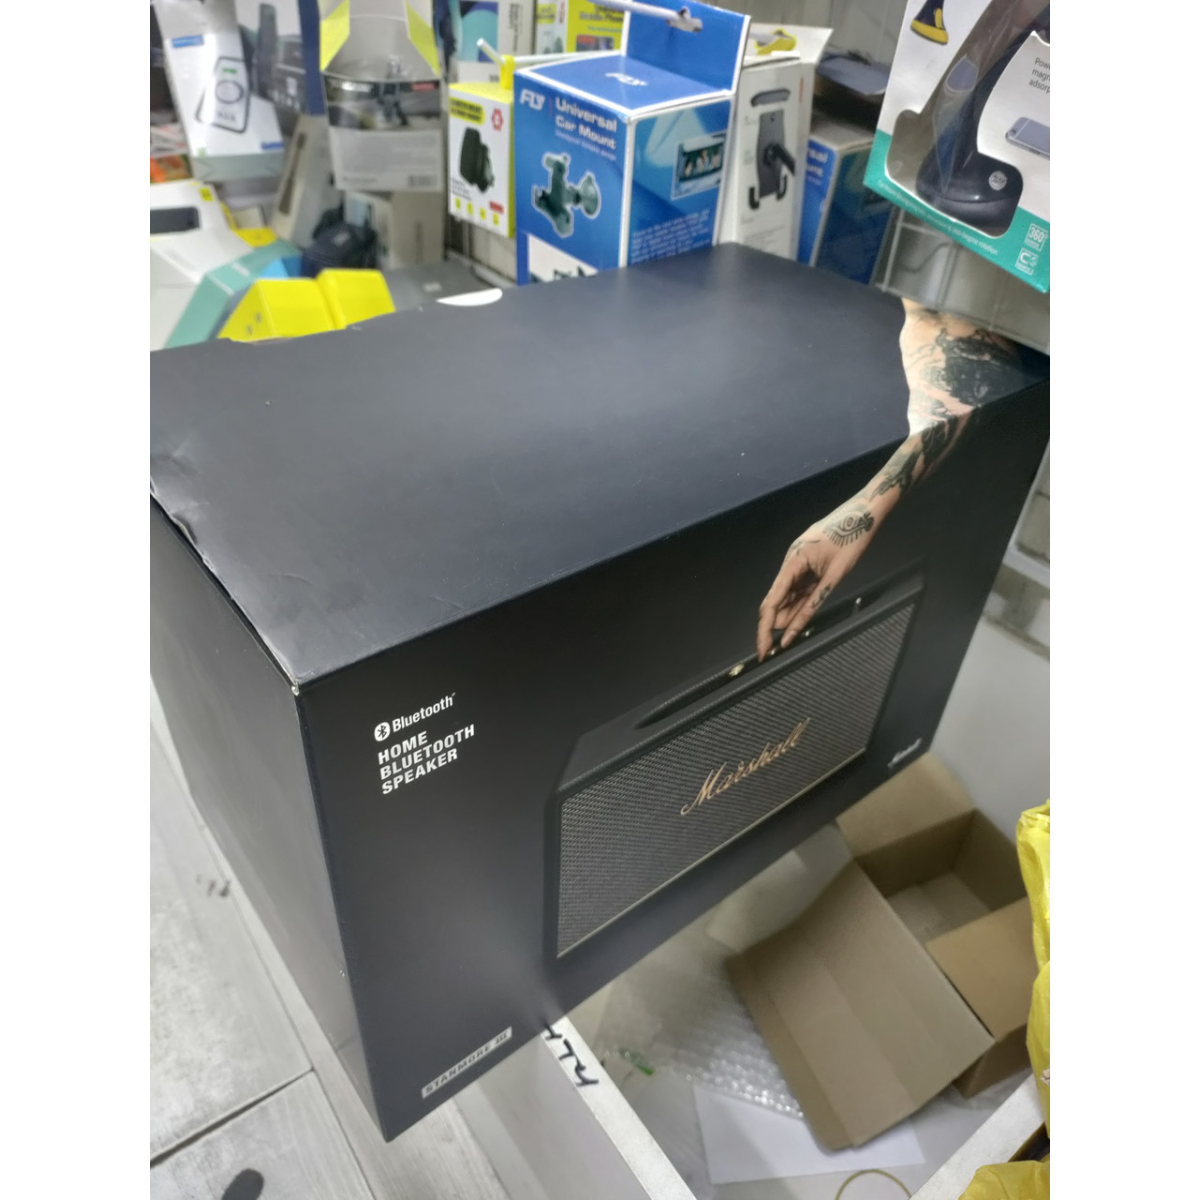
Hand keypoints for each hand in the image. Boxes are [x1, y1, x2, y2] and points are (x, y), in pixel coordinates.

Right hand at [756, 499, 877, 660]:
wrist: (866, 512)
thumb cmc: (853, 538)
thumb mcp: (835, 576)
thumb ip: (813, 603)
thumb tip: (794, 627)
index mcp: (793, 561)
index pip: (771, 601)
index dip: (765, 628)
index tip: (763, 648)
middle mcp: (791, 561)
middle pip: (774, 600)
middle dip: (774, 625)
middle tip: (775, 648)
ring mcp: (799, 562)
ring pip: (787, 596)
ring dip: (786, 617)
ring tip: (788, 638)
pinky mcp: (808, 563)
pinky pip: (798, 588)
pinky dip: (797, 605)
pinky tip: (797, 620)